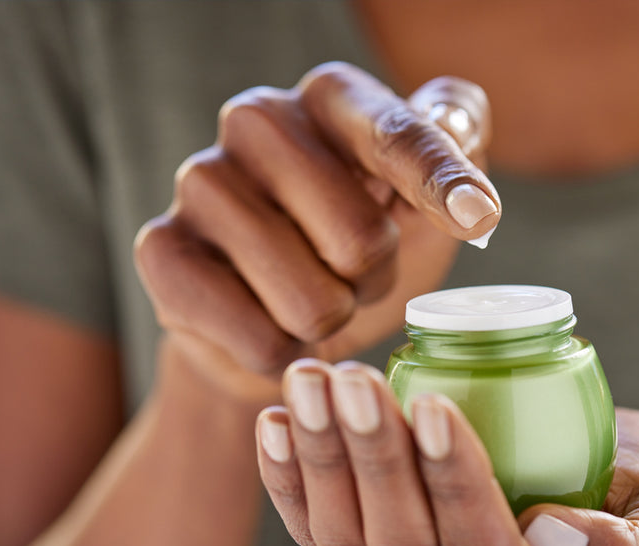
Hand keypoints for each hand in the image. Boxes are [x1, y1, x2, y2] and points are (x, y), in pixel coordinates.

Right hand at [133, 62, 499, 400]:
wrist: (269, 311)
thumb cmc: (354, 245)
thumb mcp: (418, 199)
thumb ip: (452, 147)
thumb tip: (460, 125)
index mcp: (330, 98)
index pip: (397, 136)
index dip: (441, 182)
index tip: (478, 218)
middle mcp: (256, 119)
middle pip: (360, 241)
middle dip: (374, 279)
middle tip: (354, 272)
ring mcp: (200, 181)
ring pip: (310, 301)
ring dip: (328, 320)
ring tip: (311, 295)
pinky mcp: (160, 251)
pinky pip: (260, 339)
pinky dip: (282, 353)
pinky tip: (267, 324)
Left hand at [254, 359, 638, 545]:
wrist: (614, 500)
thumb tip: (562, 542)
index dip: (452, 486)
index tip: (431, 404)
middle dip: (369, 463)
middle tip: (350, 378)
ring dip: (321, 461)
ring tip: (310, 379)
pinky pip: (321, 537)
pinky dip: (291, 481)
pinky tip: (275, 421)